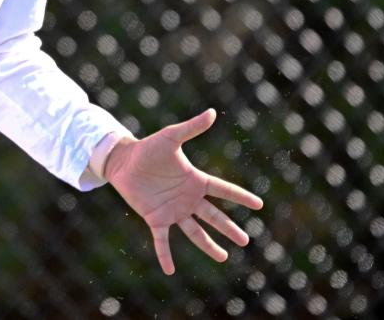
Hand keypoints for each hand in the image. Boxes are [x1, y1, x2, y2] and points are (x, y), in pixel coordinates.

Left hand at [104, 108, 262, 274]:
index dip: (241, 197)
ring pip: (195, 232)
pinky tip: (170, 271)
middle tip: (246, 241)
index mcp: (195, 180)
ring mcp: (172, 210)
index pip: (224, 190)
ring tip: (223, 258)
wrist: (123, 160)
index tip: (260, 205)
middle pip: (214, 216)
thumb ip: (192, 128)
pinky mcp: (155, 218)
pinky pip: (162, 240)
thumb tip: (212, 112)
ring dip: (208, 245)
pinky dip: (165, 255)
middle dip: (229, 229)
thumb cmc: (148, 147)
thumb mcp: (171, 137)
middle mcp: (187, 198)